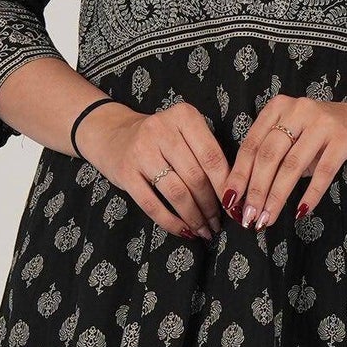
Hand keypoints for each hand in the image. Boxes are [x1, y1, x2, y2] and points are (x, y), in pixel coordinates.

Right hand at [80, 98, 231, 239]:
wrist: (113, 134)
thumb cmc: (160, 139)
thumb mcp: (184, 133)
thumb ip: (206, 153)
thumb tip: (232, 194)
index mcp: (184, 116)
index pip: (212, 156)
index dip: (226, 186)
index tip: (233, 206)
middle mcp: (161, 129)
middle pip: (196, 177)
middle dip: (211, 206)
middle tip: (218, 222)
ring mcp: (141, 151)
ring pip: (177, 193)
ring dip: (194, 217)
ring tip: (204, 230)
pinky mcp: (125, 173)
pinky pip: (152, 205)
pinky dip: (171, 222)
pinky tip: (184, 231)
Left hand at [224, 90, 346, 227]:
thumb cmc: (326, 134)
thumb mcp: (296, 136)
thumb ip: (275, 156)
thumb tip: (247, 196)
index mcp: (279, 108)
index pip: (251, 145)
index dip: (239, 175)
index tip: (230, 202)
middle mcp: (298, 110)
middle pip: (268, 156)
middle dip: (255, 191)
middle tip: (248, 217)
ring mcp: (322, 122)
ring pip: (292, 166)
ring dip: (277, 197)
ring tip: (267, 219)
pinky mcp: (345, 137)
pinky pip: (323, 171)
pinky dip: (310, 194)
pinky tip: (300, 212)